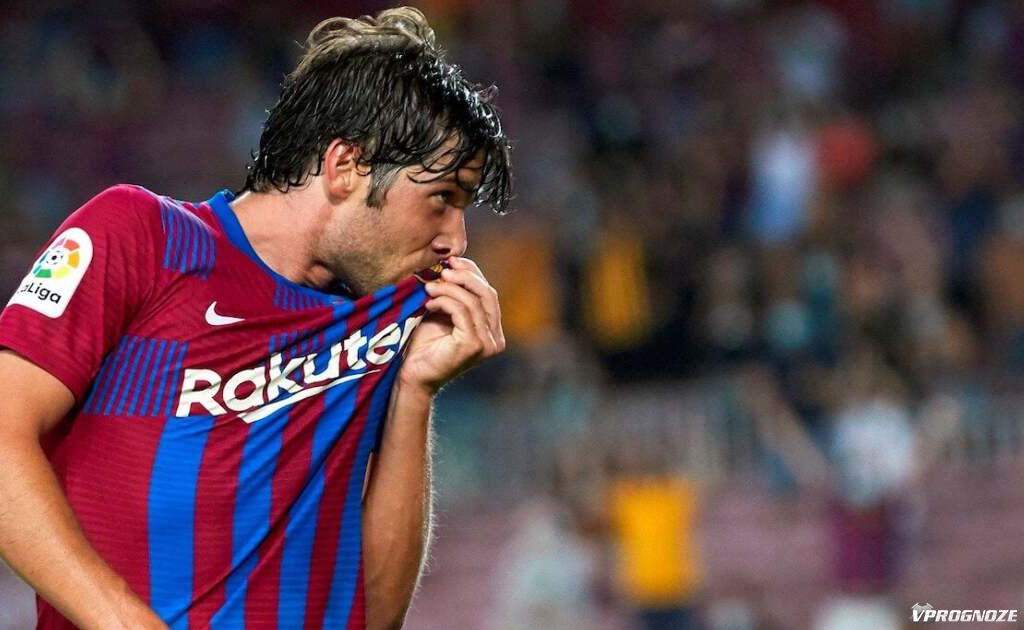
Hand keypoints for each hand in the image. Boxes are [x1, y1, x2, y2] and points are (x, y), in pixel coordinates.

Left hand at [399, 257, 504, 393]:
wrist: (413, 375)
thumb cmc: (425, 345)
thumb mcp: (444, 313)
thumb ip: (455, 294)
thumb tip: (455, 262)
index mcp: (493, 331)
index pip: (489, 294)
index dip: (473, 274)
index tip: (451, 261)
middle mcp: (496, 340)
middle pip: (487, 294)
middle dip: (465, 277)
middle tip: (443, 269)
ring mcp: (487, 345)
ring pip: (473, 302)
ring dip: (449, 289)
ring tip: (429, 288)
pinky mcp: (473, 346)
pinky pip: (463, 312)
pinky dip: (445, 302)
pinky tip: (429, 303)